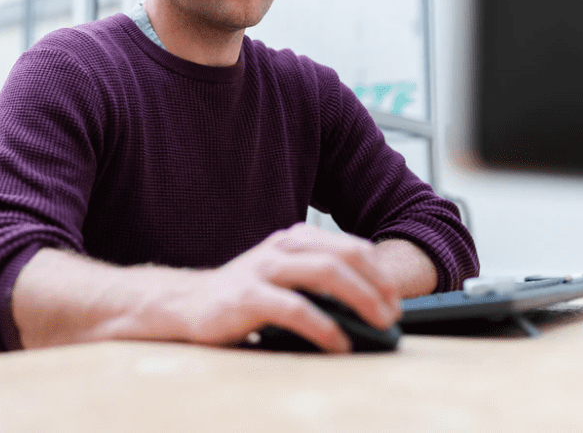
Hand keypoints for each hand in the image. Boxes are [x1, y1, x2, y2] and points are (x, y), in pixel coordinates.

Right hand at [166, 223, 401, 352]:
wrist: (187, 304)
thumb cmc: (242, 294)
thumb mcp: (282, 275)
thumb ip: (316, 279)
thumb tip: (369, 305)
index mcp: (293, 239)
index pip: (350, 246)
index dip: (380, 272)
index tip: (395, 299)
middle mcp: (280, 247)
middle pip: (343, 255)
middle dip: (377, 285)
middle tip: (393, 313)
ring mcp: (263, 269)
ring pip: (325, 272)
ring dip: (360, 298)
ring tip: (378, 323)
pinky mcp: (248, 297)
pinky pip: (295, 308)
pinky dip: (324, 327)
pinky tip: (338, 344)